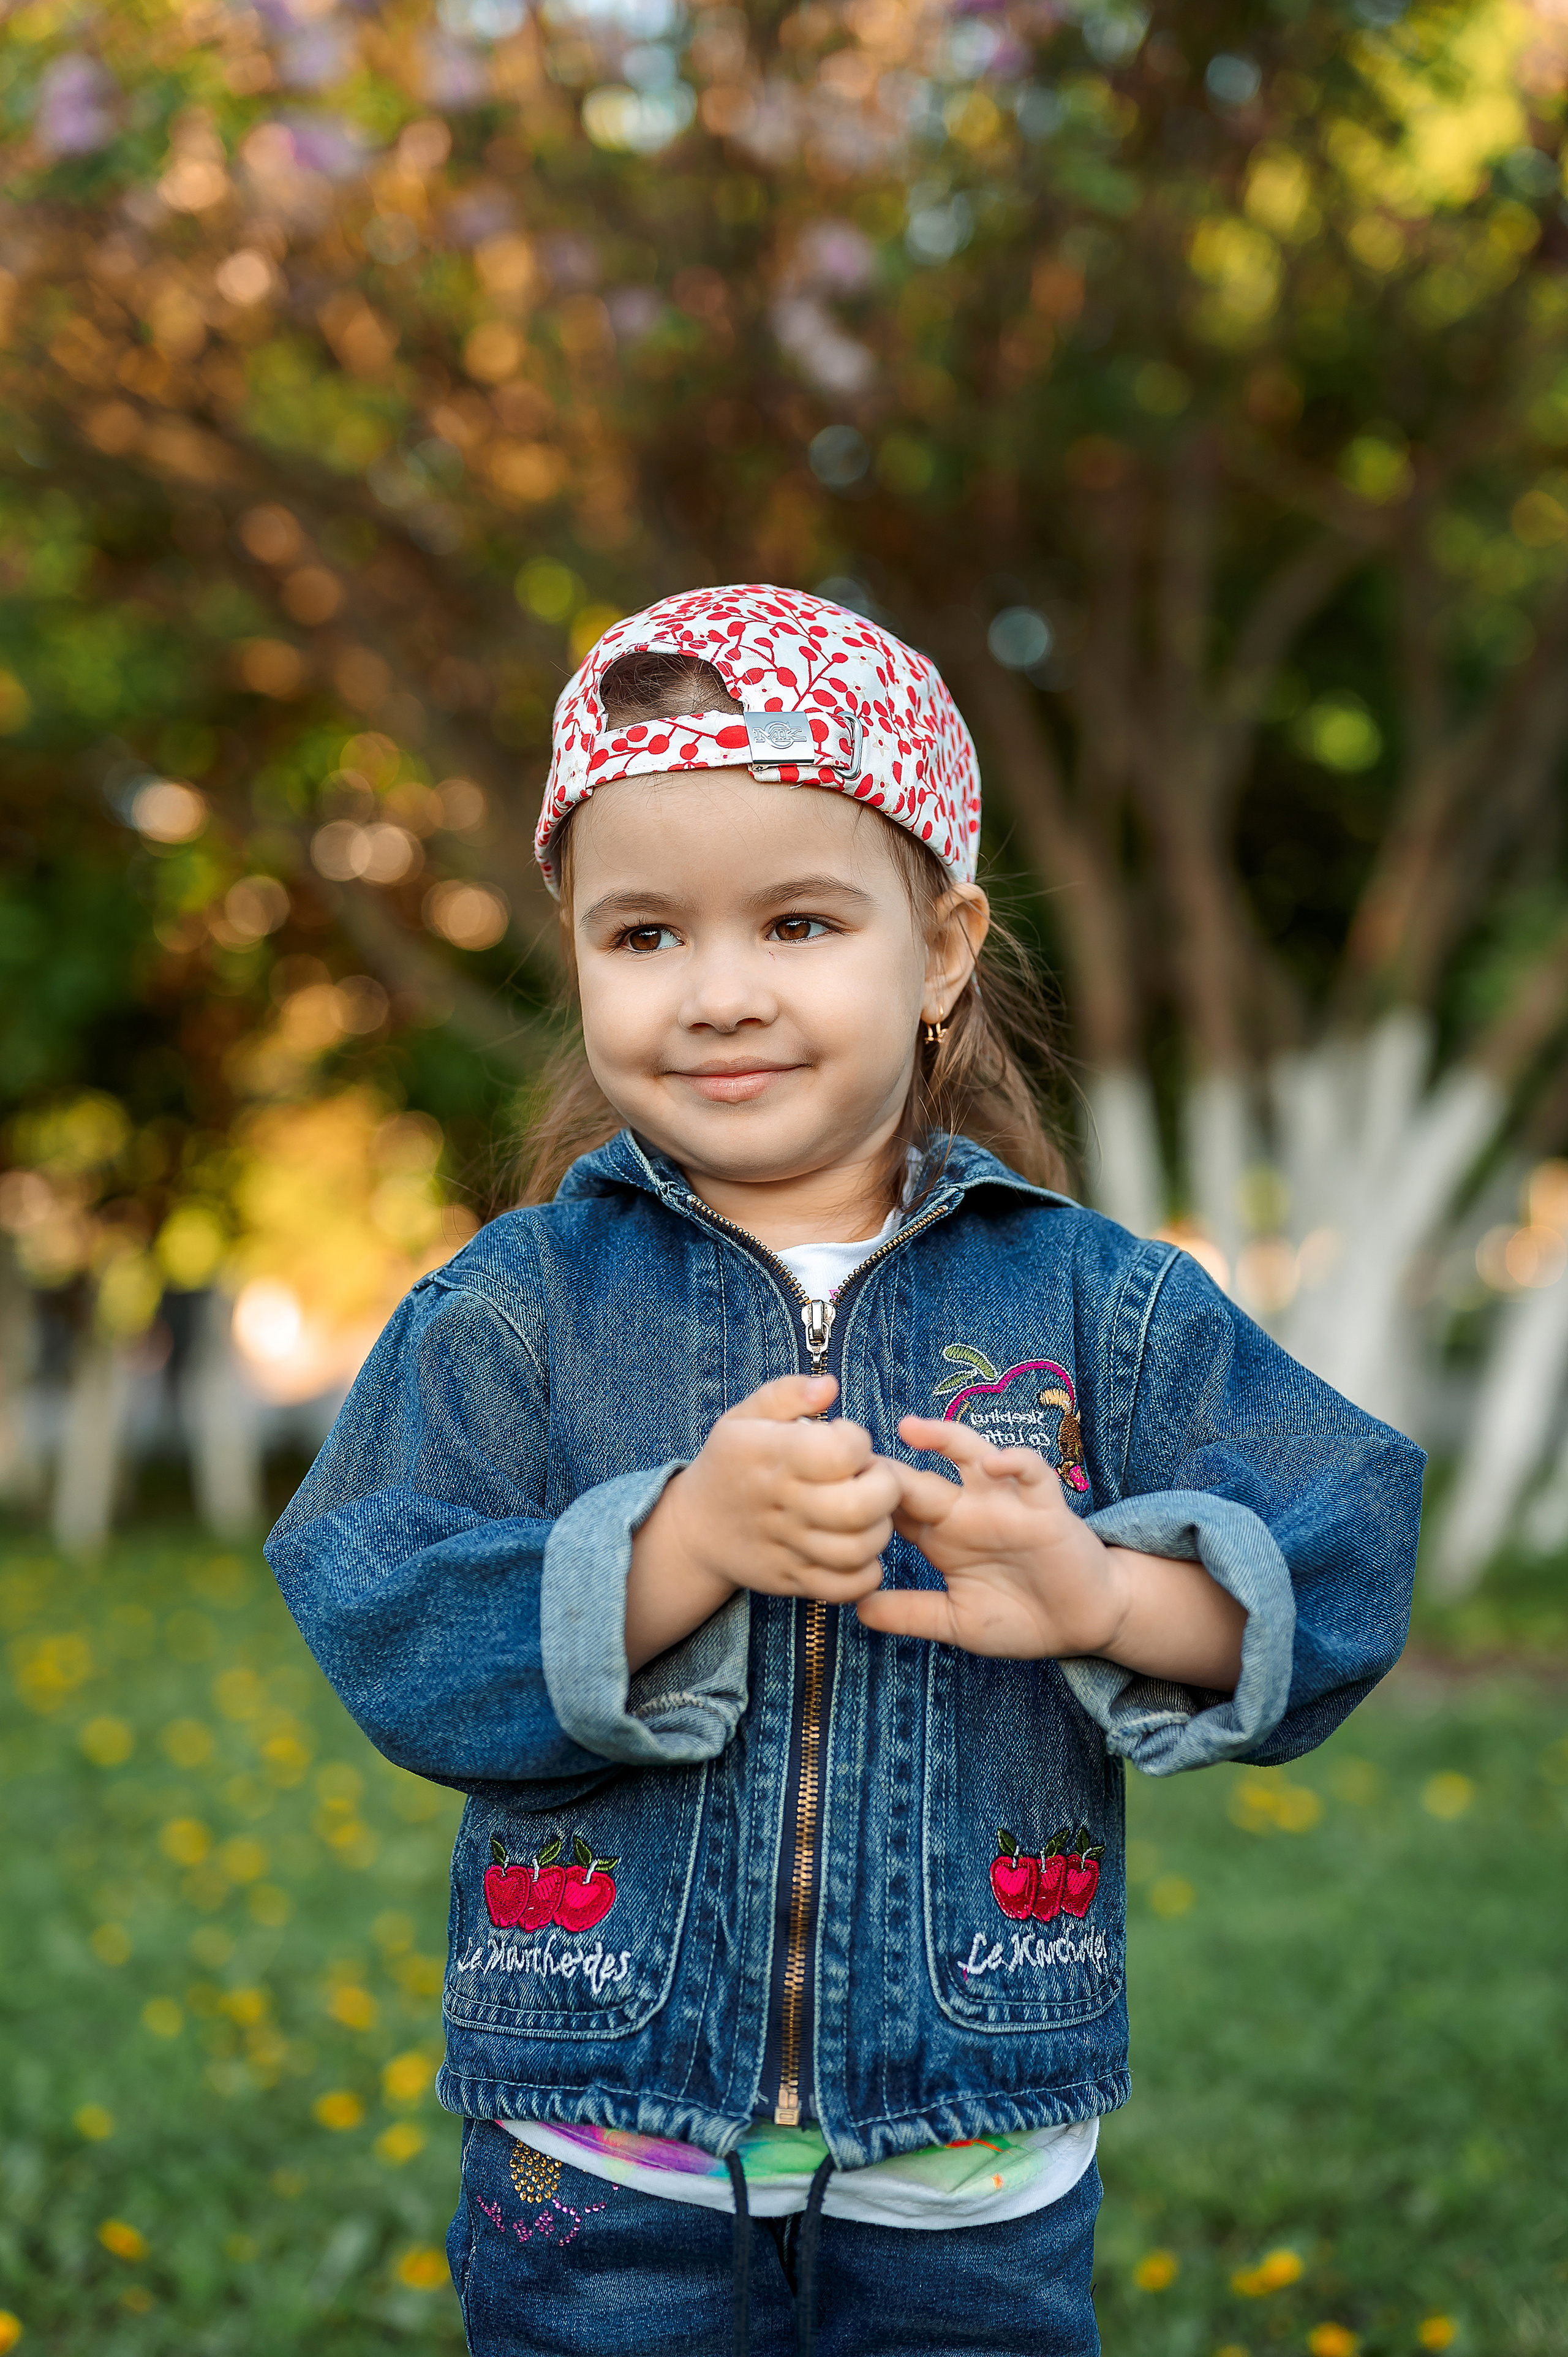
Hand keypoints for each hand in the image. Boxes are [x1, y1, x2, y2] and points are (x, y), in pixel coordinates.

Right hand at [625, 1375, 901, 1670]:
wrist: (694, 1528)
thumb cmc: (730, 1463)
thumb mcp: (745, 1417)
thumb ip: (788, 1394)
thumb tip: (829, 1387)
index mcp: (771, 1456)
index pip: (841, 1452)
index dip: (857, 1441)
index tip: (844, 1439)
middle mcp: (781, 1505)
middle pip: (860, 1506)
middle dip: (885, 1486)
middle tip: (871, 1477)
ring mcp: (787, 1548)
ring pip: (860, 1549)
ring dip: (880, 1528)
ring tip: (867, 1511)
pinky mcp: (792, 1581)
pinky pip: (847, 1587)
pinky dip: (867, 1572)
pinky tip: (859, 1548)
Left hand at [856, 1415, 1122, 1659]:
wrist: (1083, 1622)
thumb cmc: (1020, 1616)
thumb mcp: (956, 1622)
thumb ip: (911, 1613)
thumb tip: (855, 1609)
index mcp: (938, 1536)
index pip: (890, 1508)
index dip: (856, 1500)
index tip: (816, 1494)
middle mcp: (965, 1511)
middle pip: (916, 1477)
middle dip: (883, 1465)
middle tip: (844, 1451)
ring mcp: (1004, 1503)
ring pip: (970, 1455)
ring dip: (943, 1437)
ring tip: (911, 1428)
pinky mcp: (1045, 1507)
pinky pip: (1031, 1472)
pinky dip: (1014, 1462)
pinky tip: (994, 1464)